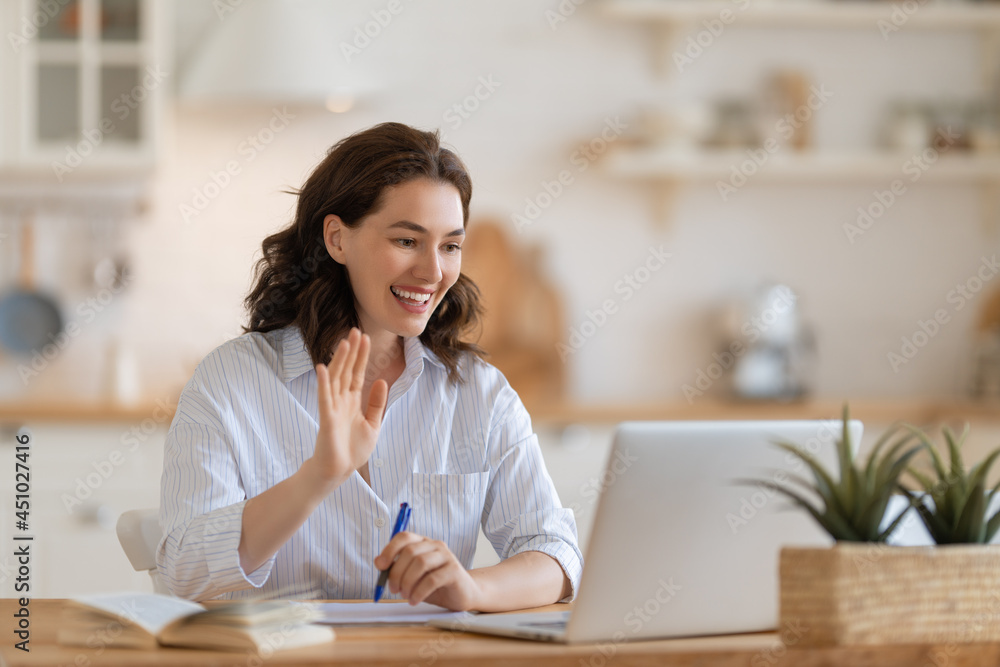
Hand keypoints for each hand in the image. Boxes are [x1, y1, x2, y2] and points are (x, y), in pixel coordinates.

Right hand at [307, 328, 387, 485]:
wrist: (338, 471)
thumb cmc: (353, 450)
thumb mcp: (373, 424)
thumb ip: (376, 403)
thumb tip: (381, 381)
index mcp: (352, 401)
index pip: (358, 374)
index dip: (362, 356)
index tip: (365, 338)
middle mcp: (341, 400)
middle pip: (347, 371)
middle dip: (352, 352)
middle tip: (355, 331)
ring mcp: (332, 407)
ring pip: (336, 379)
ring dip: (340, 360)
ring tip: (344, 342)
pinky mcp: (326, 418)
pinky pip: (324, 397)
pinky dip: (324, 382)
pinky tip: (323, 367)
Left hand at [374, 532, 483, 610]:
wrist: (463, 594)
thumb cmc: (435, 585)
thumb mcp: (412, 576)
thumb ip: (397, 568)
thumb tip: (379, 562)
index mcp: (423, 543)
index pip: (404, 537)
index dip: (389, 549)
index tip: (381, 566)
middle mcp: (435, 545)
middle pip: (410, 552)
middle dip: (396, 572)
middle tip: (394, 589)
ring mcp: (446, 556)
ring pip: (421, 563)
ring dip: (408, 582)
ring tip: (405, 596)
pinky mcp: (454, 570)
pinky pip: (432, 579)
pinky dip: (419, 592)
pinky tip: (414, 601)